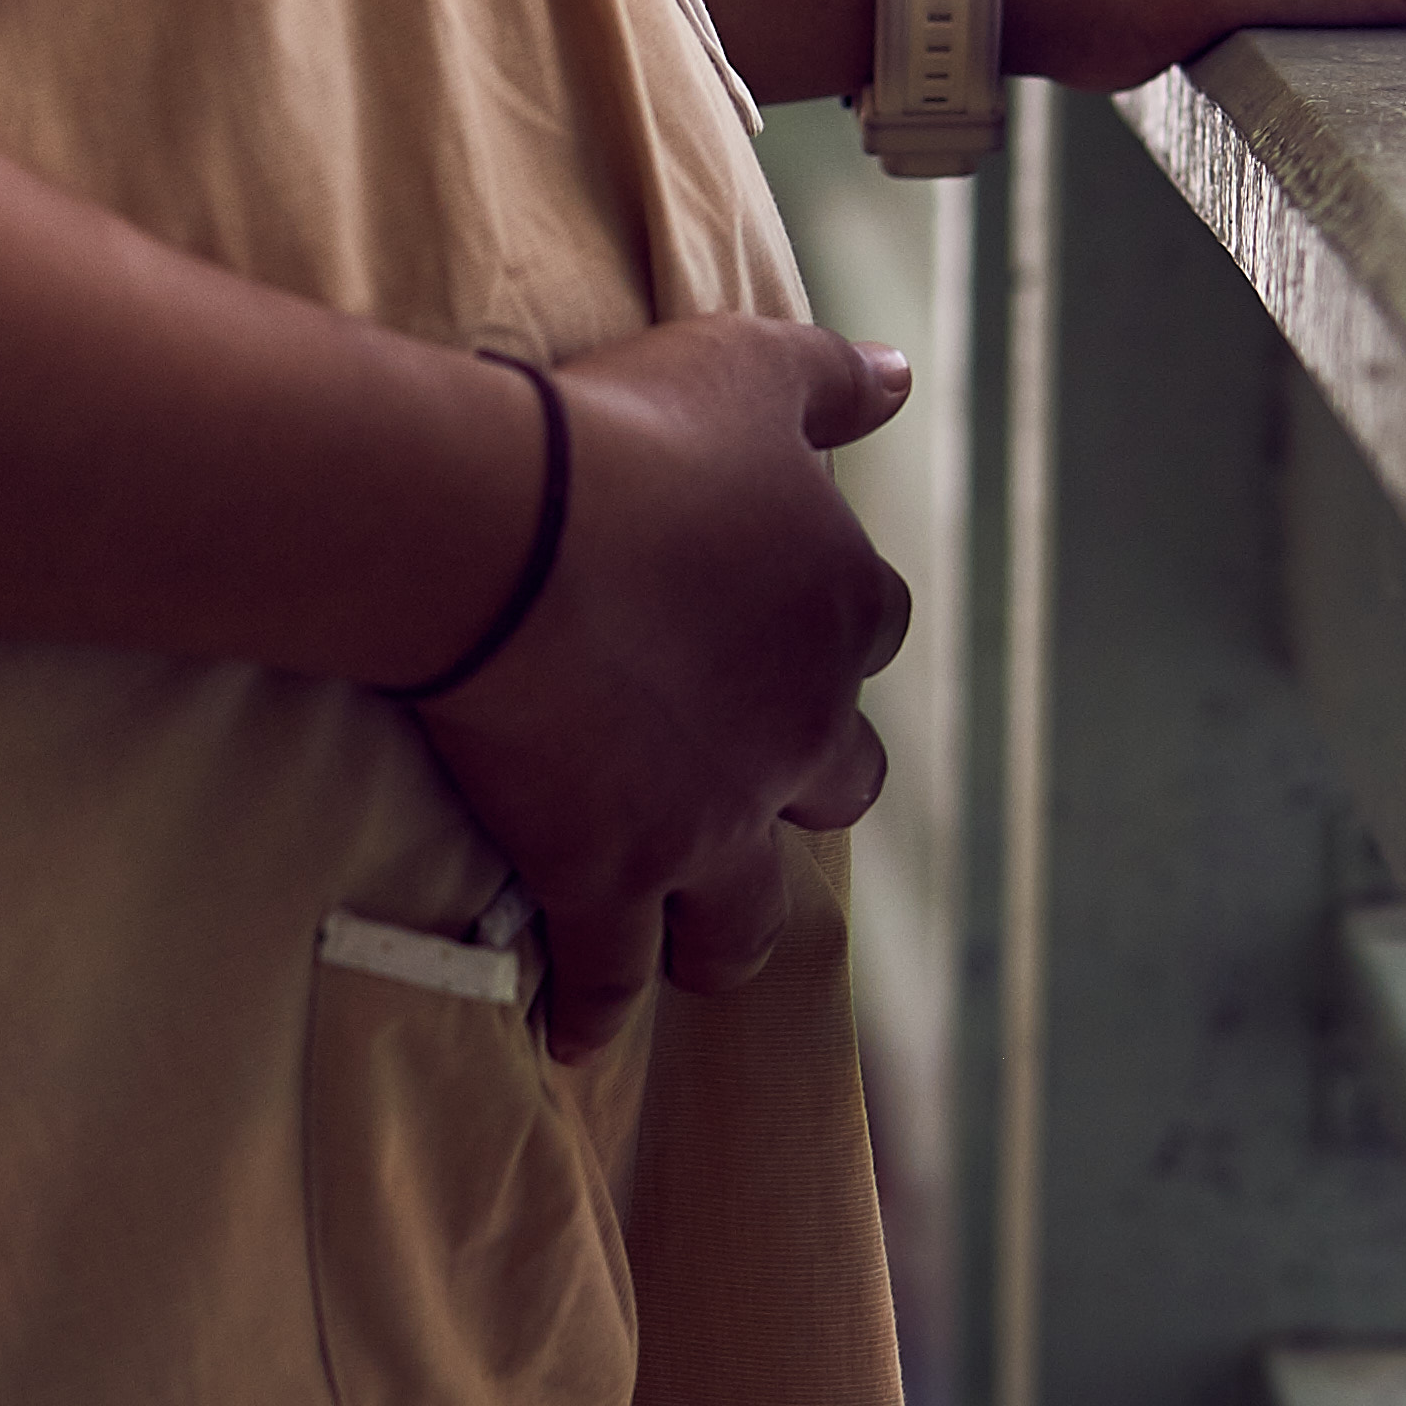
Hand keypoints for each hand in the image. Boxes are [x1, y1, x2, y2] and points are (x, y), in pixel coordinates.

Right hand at [406, 318, 914, 1063]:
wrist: (505, 533)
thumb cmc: (623, 435)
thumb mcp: (746, 369)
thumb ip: (831, 380)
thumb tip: (901, 374)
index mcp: (841, 608)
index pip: (867, 629)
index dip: (822, 634)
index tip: (770, 630)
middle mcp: (799, 730)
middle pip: (835, 788)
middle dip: (801, 792)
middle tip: (747, 789)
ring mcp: (712, 819)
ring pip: (744, 915)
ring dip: (722, 933)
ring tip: (692, 946)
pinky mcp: (613, 876)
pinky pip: (612, 972)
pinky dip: (595, 1009)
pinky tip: (574, 1036)